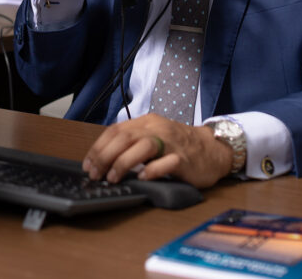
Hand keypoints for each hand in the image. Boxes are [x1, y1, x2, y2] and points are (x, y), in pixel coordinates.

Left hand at [82, 114, 235, 188]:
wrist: (213, 149)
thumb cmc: (180, 145)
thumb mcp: (154, 136)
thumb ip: (133, 143)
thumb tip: (104, 160)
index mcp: (147, 122)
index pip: (116, 130)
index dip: (98, 148)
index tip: (88, 164)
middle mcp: (158, 129)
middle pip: (125, 137)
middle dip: (105, 156)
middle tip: (96, 174)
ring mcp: (172, 143)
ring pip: (143, 146)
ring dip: (123, 163)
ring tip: (113, 177)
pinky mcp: (184, 159)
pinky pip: (167, 162)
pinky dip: (152, 170)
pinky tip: (142, 178)